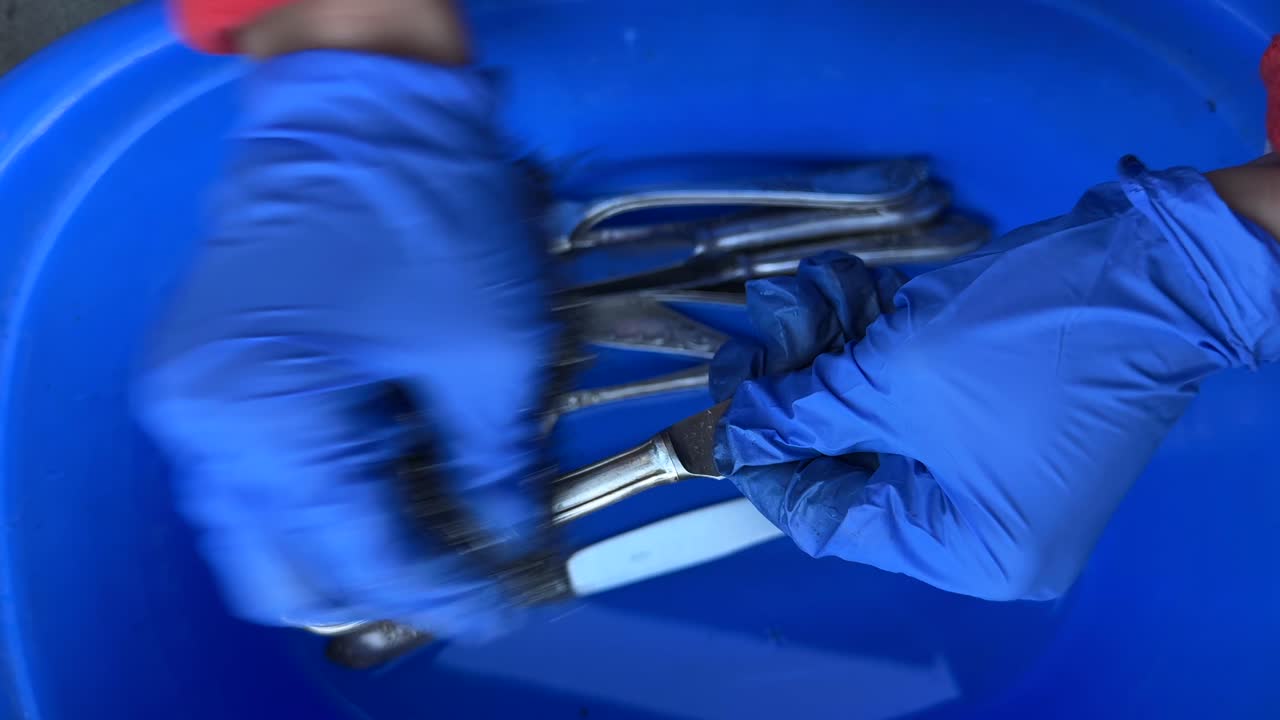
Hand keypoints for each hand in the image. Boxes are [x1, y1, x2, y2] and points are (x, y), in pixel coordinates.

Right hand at [135, 51, 554, 638]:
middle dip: (382, 583)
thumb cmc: (431, 207)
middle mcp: (203, 425)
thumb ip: (494, 466)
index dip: (445, 590)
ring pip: (266, 531)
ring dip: (351, 541)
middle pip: (287, 572)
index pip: (362, 553)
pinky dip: (325, 491)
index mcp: (264, 418)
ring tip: (440, 520)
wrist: (360, 100)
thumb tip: (509, 539)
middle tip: (469, 570)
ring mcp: (194, 400)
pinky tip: (395, 468)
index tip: (506, 604)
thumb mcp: (492, 349)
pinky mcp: (209, 375)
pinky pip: (259, 475)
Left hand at [713, 158, 1279, 599]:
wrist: (1156, 262)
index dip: (767, 465)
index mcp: (971, 549)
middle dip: (801, 389)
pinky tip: (843, 288)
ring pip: (881, 416)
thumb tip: (745, 431)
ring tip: (806, 290)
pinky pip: (921, 391)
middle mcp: (989, 523)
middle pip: (852, 463)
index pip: (831, 522)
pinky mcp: (1007, 412)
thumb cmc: (1032, 335)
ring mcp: (1001, 466)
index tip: (724, 415)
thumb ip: (808, 410)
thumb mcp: (897, 377)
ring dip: (836, 348)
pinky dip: (880, 342)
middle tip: (757, 340)